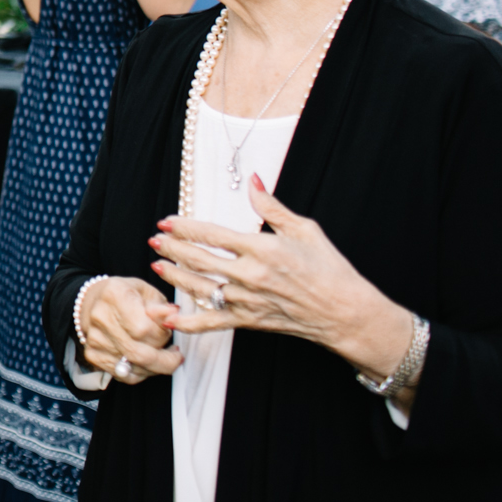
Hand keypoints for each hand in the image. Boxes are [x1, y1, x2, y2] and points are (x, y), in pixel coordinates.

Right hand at [78, 276, 180, 382]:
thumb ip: (162, 307)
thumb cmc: (126, 295)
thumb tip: (174, 316)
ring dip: (155, 366)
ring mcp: (94, 339)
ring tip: (159, 353)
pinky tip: (145, 361)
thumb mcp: (148, 292)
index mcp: (114, 294)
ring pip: (135, 368)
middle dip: (165, 359)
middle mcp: (100, 317)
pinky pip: (125, 376)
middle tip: (175, 354)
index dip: (162, 335)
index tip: (169, 331)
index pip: (144, 329)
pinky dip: (141, 372)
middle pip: (139, 353)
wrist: (96, 300)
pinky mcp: (93, 355)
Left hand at [150, 175, 411, 381]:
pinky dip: (187, 322)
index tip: (167, 221)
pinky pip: (212, 322)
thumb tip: (252, 178)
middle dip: (173, 249)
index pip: (213, 235)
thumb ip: (271, 206)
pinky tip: (167, 317)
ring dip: (176, 278)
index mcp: (263, 250)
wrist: (347, 313)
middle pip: (201, 260)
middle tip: (154, 240)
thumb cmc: (330, 269)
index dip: (186, 228)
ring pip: (202, 288)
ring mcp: (248, 301)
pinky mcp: (250, 321)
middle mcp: (251, 276)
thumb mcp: (304, 229)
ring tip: (156, 266)